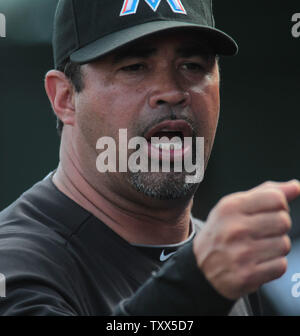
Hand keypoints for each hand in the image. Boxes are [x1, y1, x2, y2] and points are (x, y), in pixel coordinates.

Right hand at [193, 180, 299, 299]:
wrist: (201, 267)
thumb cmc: (221, 232)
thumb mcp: (234, 206)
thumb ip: (264, 193)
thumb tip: (295, 187)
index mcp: (231, 207)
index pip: (276, 198)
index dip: (279, 205)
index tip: (270, 211)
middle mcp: (235, 228)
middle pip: (283, 221)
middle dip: (277, 227)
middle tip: (262, 232)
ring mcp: (241, 253)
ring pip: (284, 245)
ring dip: (275, 247)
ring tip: (258, 248)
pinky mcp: (247, 275)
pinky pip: (280, 266)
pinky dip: (273, 265)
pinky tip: (257, 262)